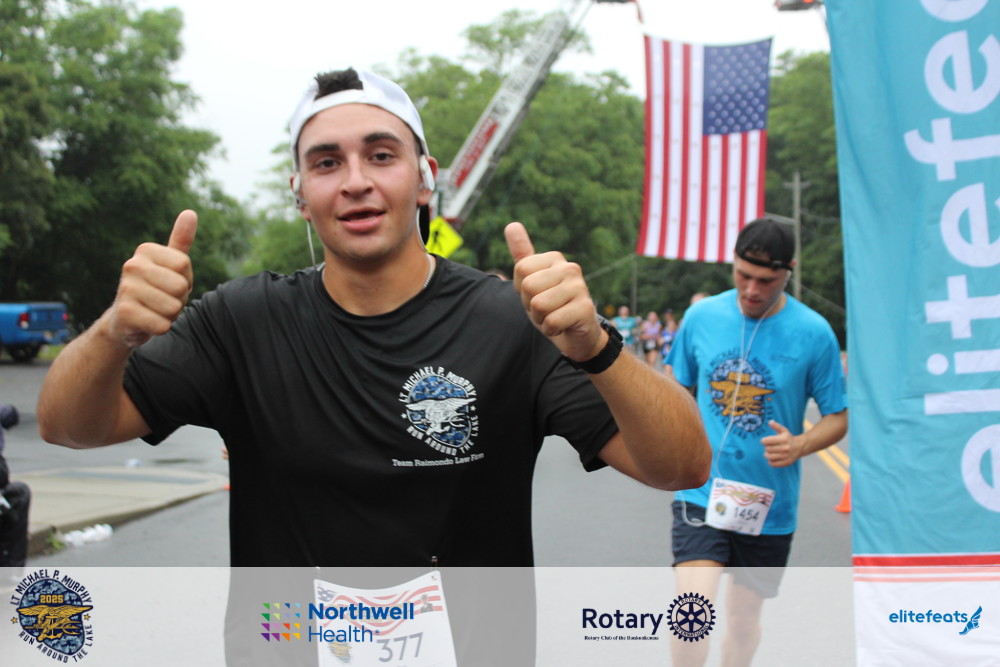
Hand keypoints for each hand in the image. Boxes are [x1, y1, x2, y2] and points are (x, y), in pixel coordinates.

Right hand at [105, 210, 197, 347]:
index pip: (184, 265)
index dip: (185, 279)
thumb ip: (180, 240)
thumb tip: (191, 212)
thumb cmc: (154, 288)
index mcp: (145, 250)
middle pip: (180, 287)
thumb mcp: (168, 264)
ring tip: (154, 310)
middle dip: (178, 299)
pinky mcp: (125, 313)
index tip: (169, 282)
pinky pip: (163, 325)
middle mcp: (131, 265)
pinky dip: (160, 328)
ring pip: (174, 308)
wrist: (124, 320)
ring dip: (170, 315)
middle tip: (162, 299)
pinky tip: (147, 322)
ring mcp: (126, 288)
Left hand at [504, 222, 604, 361]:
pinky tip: (563, 326)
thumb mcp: (532, 281)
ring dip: (541, 319)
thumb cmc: (552, 306)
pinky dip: (552, 330)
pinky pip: (552, 321)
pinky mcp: (585, 308)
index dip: (522, 289)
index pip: (521, 269)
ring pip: (538, 305)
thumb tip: (511, 225)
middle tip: (546, 309)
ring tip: (554, 316)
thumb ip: (522, 255)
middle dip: (530, 305)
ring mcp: (580, 287)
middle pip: (528, 287)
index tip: (536, 295)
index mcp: (555, 258)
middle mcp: (570, 268)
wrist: (577, 335)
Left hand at [761, 419, 803, 467]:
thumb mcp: (783, 430)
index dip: (764, 441)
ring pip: (769, 457)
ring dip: (767, 454)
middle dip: (766, 447)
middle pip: (767, 449)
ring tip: (769, 452)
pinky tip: (772, 458)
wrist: (799, 447)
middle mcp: (786, 448)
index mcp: (784, 439)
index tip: (765, 441)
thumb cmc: (788, 438)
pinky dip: (770, 461)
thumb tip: (770, 422)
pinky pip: (773, 464)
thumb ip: (776, 426)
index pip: (766, 441)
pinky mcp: (786, 462)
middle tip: (769, 446)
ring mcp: (786, 456)